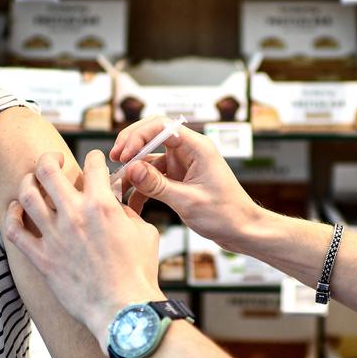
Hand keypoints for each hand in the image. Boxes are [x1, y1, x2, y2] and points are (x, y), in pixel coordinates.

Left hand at [5, 151, 165, 345]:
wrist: (123, 309)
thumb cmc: (139, 272)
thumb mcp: (144, 232)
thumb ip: (127, 210)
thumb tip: (116, 200)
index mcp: (102, 205)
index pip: (92, 164)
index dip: (94, 157)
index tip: (94, 162)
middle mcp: (74, 215)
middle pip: (47, 170)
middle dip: (49, 158)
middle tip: (54, 161)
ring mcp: (54, 236)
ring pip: (27, 194)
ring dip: (28, 182)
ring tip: (33, 180)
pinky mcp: (42, 258)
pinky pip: (14, 231)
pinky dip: (12, 215)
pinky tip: (17, 209)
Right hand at [111, 117, 261, 252]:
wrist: (242, 231)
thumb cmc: (226, 215)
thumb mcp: (188, 201)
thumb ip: (157, 185)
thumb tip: (131, 168)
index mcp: (197, 147)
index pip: (161, 126)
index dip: (137, 136)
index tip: (123, 155)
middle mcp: (189, 151)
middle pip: (151, 136)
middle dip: (131, 147)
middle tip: (114, 160)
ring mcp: (183, 165)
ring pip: (150, 159)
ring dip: (133, 171)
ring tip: (117, 186)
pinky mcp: (179, 179)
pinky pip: (154, 177)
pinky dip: (141, 187)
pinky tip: (131, 201)